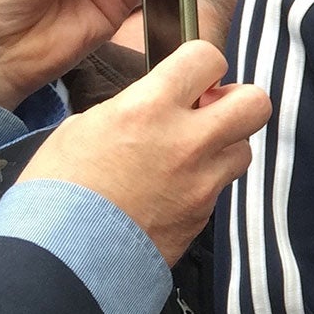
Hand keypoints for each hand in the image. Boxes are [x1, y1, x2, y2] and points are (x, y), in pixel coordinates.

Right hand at [17, 41, 270, 265]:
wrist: (63, 256)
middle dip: (238, 101)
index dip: (202, 61)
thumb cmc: (59, 188)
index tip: (192, 73)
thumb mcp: (84, 126)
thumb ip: (131, 108)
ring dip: (223, 146)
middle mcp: (187, 142)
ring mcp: (202, 182)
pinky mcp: (204, 216)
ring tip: (188, 155)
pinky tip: (172, 190)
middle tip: (210, 110)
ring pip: (244, 149)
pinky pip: (221, 188)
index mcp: (149, 108)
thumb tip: (154, 107)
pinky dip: (205, 182)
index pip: (207, 57)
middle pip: (255, 103)